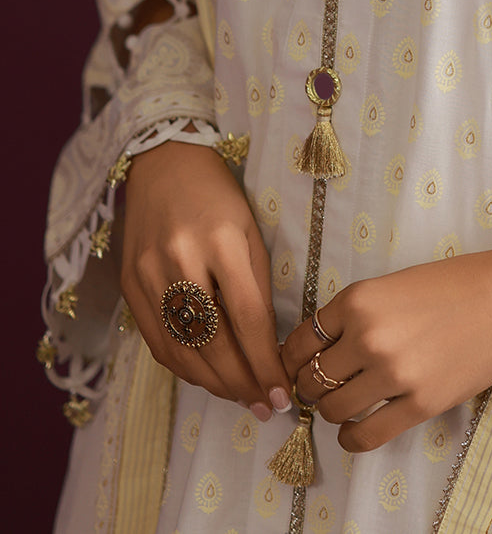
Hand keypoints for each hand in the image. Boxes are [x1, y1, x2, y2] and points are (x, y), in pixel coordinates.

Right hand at [121, 141, 291, 419]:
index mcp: (221, 241)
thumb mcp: (250, 230)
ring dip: (212, 383)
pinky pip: (156, 342)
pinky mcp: (129, 285)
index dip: (265, 363)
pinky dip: (182, 367)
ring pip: (181, 350)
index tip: (283, 393)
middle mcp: (180, 260)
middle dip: (241, 383)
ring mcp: (148, 275)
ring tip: (240, 398)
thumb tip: (268, 346)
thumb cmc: (219, 196)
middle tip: (264, 406)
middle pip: (212, 342)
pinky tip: (206, 377)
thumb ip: (257, 284)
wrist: (164, 164)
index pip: (247, 318)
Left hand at [282, 224, 491, 452]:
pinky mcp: (419, 404)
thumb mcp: (395, 284)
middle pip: (312, 378)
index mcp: (359, 299)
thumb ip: (358, 313)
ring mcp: (394, 373)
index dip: (293, 358)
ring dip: (331, 411)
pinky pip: (366, 435)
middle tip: (321, 386)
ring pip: (333, 409)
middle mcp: (368, 337)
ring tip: (343, 405)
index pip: (301, 340)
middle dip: (310, 386)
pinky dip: (351, 439)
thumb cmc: (457, 283)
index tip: (297, 366)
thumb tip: (324, 347)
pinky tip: (353, 432)